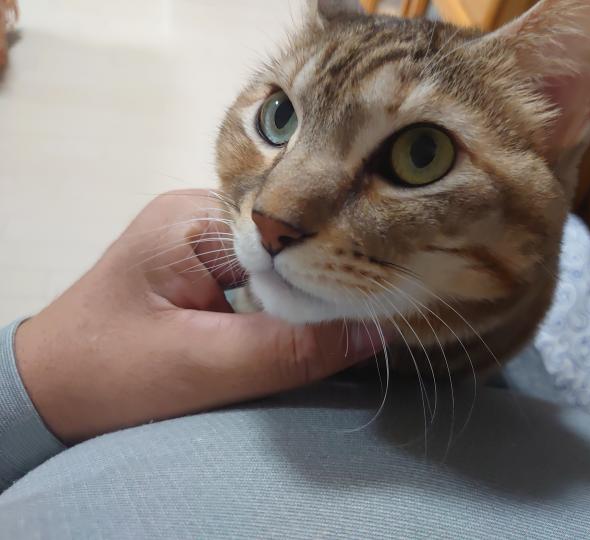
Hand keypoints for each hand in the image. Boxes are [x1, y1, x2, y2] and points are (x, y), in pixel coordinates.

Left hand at [14, 190, 380, 442]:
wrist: (47, 390)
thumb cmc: (107, 376)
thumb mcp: (203, 367)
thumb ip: (289, 351)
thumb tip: (376, 332)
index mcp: (192, 220)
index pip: (288, 228)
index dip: (333, 261)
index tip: (379, 292)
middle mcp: (199, 215)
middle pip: (287, 237)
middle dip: (324, 274)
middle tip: (373, 302)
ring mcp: (199, 238)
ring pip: (278, 256)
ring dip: (306, 290)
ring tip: (348, 310)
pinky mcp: (200, 265)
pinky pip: (262, 273)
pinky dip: (285, 298)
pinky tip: (306, 318)